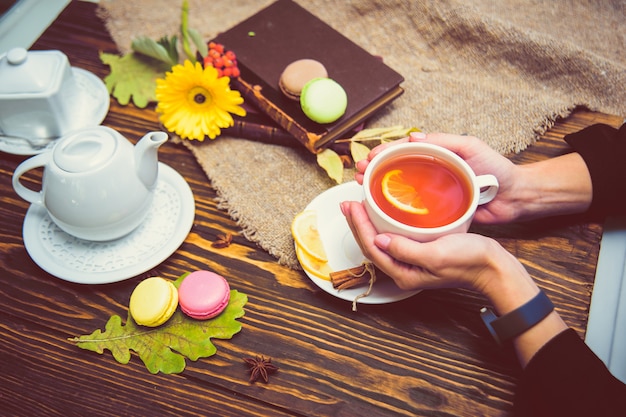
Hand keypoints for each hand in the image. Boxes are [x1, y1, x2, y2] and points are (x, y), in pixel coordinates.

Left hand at [339, 200, 532, 304]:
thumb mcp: (435, 255)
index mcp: (404, 274)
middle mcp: (404, 270)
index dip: (359, 226)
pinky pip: (394, 239)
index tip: (352, 206)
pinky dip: (383, 225)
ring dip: (367, 225)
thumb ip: (405, 250)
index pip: (372, 248)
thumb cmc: (469, 261)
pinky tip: (382, 214)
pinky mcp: (421, 253)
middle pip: (372, 246)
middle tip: (347, 203)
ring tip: (358, 207)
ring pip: (381, 242)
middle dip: (357, 225)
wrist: (494, 268)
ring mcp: (412, 263)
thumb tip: (379, 240)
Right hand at [354, 132, 520, 223]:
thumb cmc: (496, 169)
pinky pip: (413, 210)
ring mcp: (432, 193)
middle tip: (359, 173)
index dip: (382, 153)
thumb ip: (444, 141)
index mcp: (435, 155)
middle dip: (374, 170)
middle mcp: (430, 173)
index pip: (402, 151)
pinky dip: (395, 210)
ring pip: (400, 190)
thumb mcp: (470, 147)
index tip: (368, 158)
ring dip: (379, 188)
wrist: (515, 197)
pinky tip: (382, 211)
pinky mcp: (437, 212)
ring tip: (362, 188)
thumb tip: (413, 137)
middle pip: (395, 169)